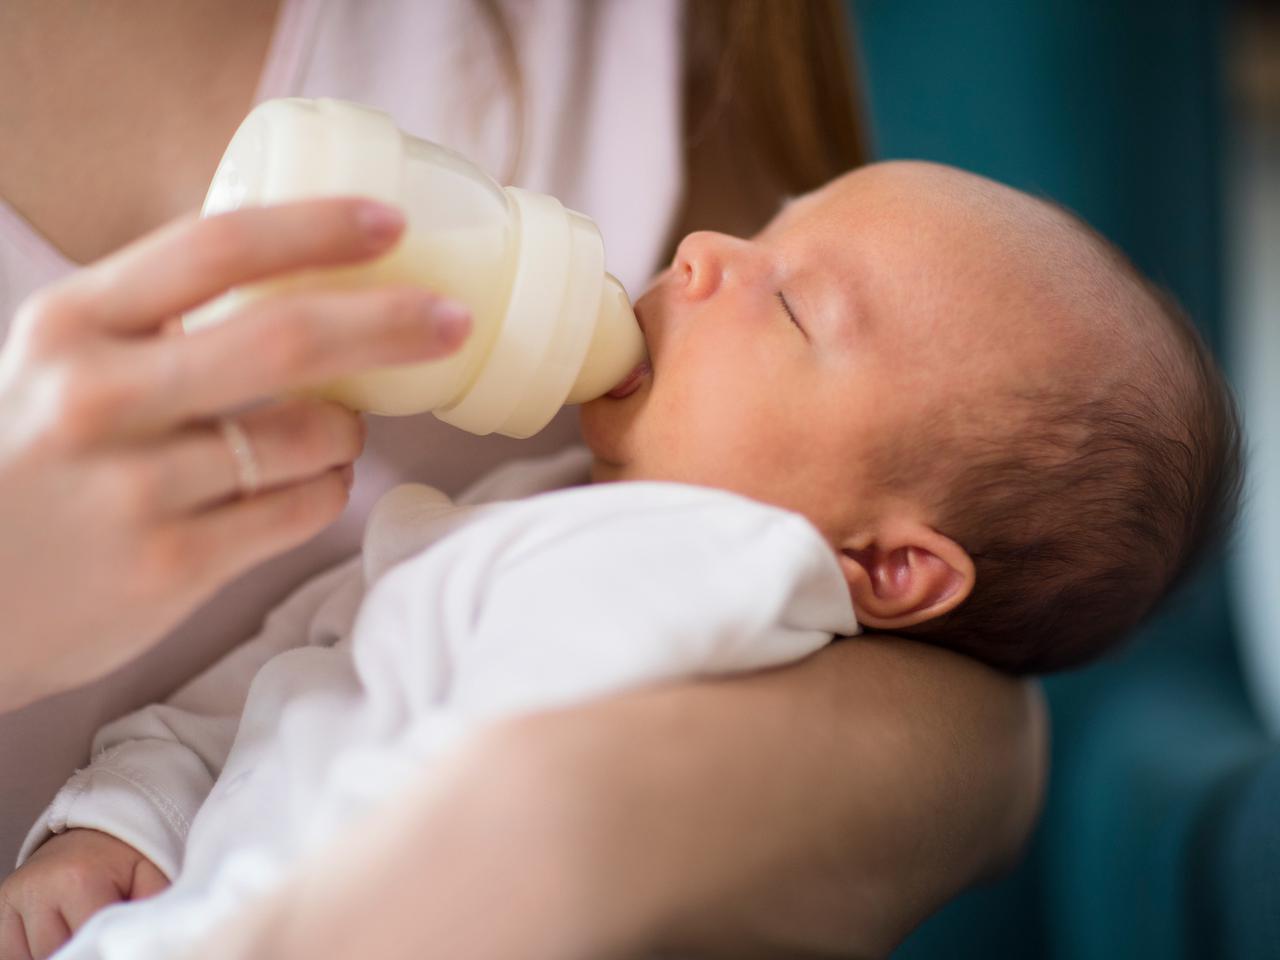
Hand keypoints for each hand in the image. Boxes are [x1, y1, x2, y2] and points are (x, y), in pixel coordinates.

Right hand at [0, 198, 471, 709]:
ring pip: (307, 435)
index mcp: (74, 323)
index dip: (317, 229)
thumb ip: (152, 321)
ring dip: (350, 427)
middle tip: (452, 319)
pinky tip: (314, 482)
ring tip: (339, 429)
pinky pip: (300, 510)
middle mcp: (98, 397)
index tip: (393, 224)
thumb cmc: (26, 464)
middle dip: (391, 322)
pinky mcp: (169, 565)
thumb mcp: (58, 364)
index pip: (214, 248)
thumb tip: (293, 274)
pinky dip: (328, 488)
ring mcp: (134, 487)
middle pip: (284, 338)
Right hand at [0, 828, 167, 958]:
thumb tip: (149, 935)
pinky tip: (57, 937)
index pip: (88, 940)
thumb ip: (152, 903)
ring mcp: (14, 897)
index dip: (104, 947)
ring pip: (32, 957)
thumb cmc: (123, 861)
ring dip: (57, 953)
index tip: (114, 942)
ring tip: (79, 932)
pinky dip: (33, 955)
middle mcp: (38, 887)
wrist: (91, 835)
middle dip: (82, 951)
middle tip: (99, 936)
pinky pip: (10, 954)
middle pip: (57, 952)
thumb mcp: (148, 873)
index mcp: (79, 878)